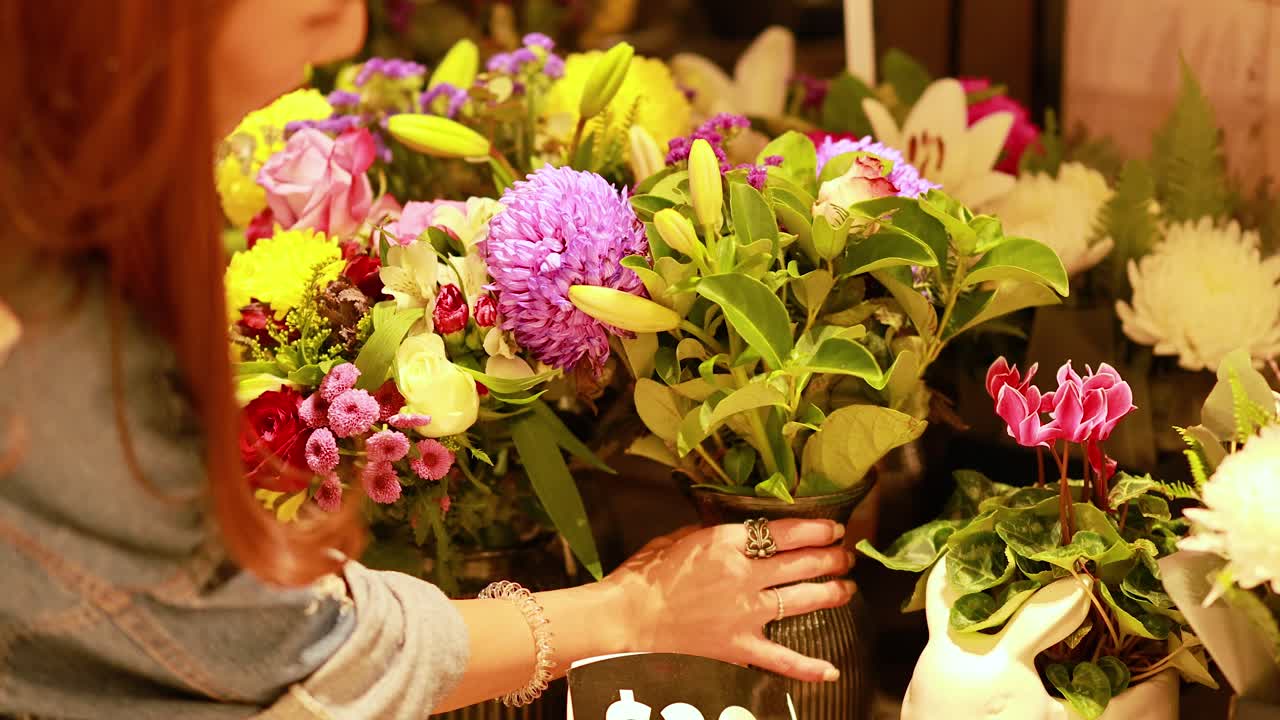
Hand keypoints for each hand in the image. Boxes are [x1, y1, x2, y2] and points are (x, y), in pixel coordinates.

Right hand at [599, 520, 855, 681]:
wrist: (623, 619)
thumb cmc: (642, 576)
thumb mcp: (677, 538)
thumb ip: (711, 532)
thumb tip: (736, 530)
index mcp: (727, 542)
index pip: (786, 532)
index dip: (816, 529)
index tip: (832, 528)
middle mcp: (744, 575)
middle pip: (802, 562)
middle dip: (832, 557)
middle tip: (846, 555)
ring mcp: (745, 613)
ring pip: (802, 599)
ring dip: (831, 593)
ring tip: (847, 588)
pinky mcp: (739, 647)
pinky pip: (781, 659)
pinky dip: (807, 667)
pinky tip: (831, 669)